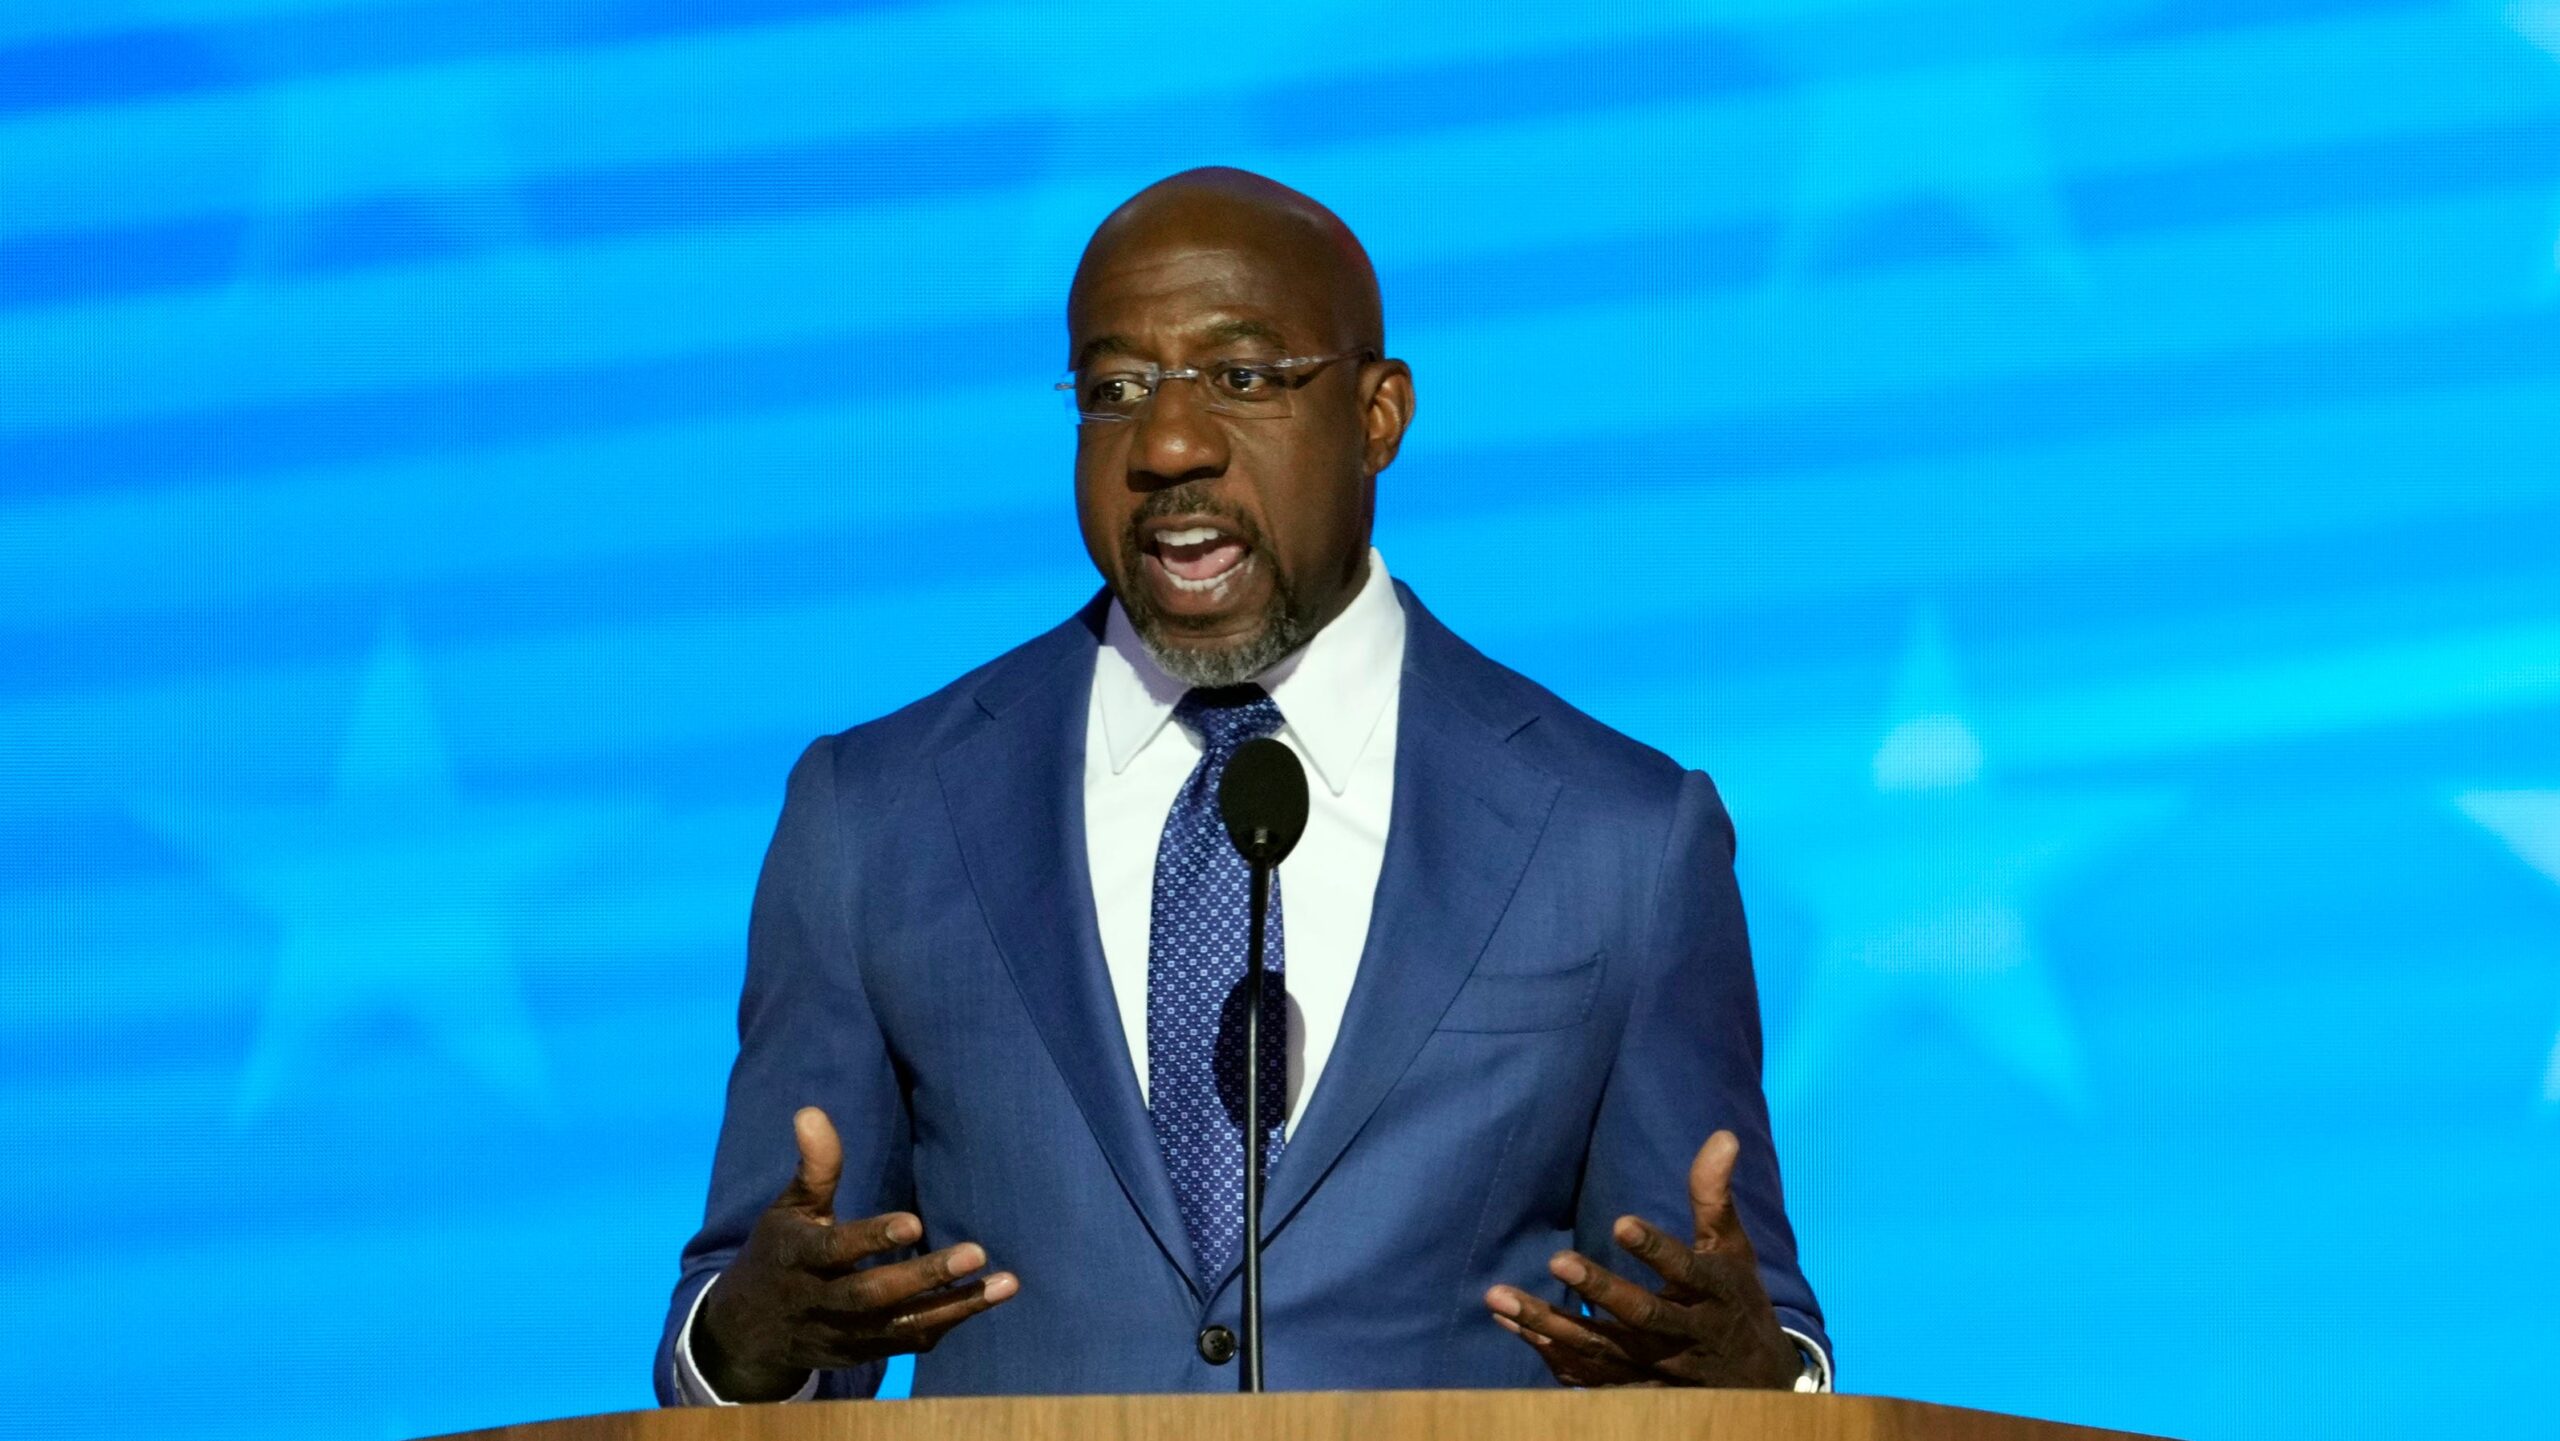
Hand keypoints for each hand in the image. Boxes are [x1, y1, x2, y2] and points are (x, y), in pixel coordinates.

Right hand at [693, 1107, 1017, 1400]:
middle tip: (976, 1252)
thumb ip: (814, 1167)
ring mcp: (843, 1334)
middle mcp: (820, 1302)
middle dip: (925, 1277)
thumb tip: (811, 1112)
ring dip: (955, 1307)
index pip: (834, 1252)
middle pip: (873, 1296)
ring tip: (1005, 1284)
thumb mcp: (789, 1209)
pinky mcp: (862, 1353)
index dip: (871, 1239)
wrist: (750, 1333)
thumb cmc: (780, 1253)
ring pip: (900, 1326)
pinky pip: (908, 1342)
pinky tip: (984, 1299)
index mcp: (798, 1259)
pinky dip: (946, 1323)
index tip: (915, 1222)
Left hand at [1484, 1130, 1801, 1389]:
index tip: (1621, 1223)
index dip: (1656, 1250)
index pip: (1686, 1272)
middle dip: (1600, 1290)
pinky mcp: (1636, 1390)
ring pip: (1603, 1350)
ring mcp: (1659, 1369)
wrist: (1756, 1383)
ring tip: (1500, 1298)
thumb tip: (1722, 1135)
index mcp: (1713, 1294)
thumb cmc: (1735, 1300)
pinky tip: (1513, 1327)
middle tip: (1556, 1260)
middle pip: (1641, 1317)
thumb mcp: (1732, 1250)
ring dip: (1551, 1326)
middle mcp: (1687, 1336)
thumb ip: (1714, 1197)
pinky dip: (1551, 1355)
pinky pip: (1589, 1379)